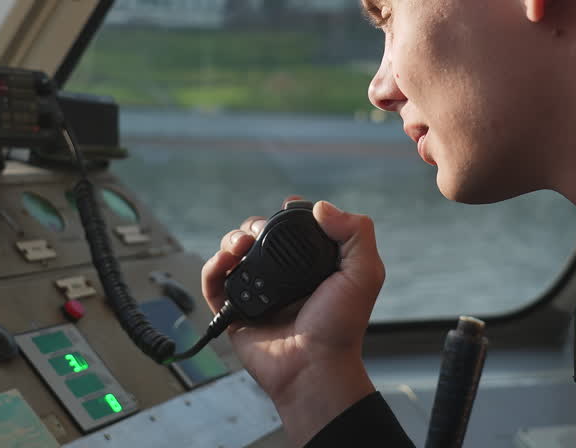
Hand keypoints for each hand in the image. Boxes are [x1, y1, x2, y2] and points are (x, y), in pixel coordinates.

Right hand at [201, 198, 384, 444]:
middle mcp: (282, 275)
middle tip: (258, 232)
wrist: (314, 367)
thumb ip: (356, 233)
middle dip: (253, 225)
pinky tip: (224, 262)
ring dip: (230, 240)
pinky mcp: (235, 310)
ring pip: (233, 253)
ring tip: (239, 246)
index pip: (291, 227)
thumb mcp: (364, 274)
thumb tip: (321, 207)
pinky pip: (213, 282)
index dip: (285, 214)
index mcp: (310, 264)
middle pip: (257, 234)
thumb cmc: (341, 328)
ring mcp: (257, 292)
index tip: (285, 210)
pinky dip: (212, 267)